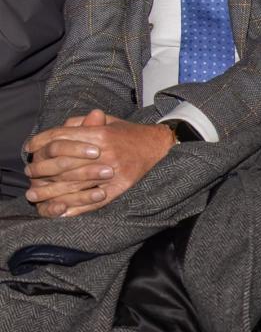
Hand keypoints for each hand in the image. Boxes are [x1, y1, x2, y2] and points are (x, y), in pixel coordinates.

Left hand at [25, 110, 173, 216]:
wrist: (160, 145)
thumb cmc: (130, 133)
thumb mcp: (108, 120)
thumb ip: (84, 122)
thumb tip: (60, 128)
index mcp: (101, 134)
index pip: (63, 138)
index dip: (43, 142)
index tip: (30, 148)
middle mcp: (105, 153)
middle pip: (64, 163)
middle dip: (42, 170)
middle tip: (29, 175)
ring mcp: (113, 172)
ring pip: (75, 184)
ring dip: (53, 192)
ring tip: (36, 196)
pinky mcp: (121, 187)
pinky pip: (94, 201)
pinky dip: (76, 207)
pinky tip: (62, 210)